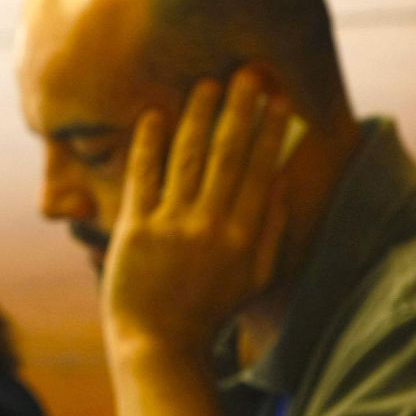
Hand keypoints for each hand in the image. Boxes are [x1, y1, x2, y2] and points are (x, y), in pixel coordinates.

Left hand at [101, 66, 290, 355]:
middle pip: (229, 155)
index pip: (261, 169)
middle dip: (241, 109)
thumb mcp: (256, 276)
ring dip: (198, 116)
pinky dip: (148, 144)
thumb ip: (272, 230)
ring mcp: (172, 227)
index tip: (278, 95)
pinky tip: (153, 114)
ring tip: (206, 84)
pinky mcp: (135, 231)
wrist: (159, 344)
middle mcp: (212, 226)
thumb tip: (280, 180)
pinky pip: (143, 177)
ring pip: (188, 158)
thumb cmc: (209, 310)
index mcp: (245, 236)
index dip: (270, 129)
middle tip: (248, 71)